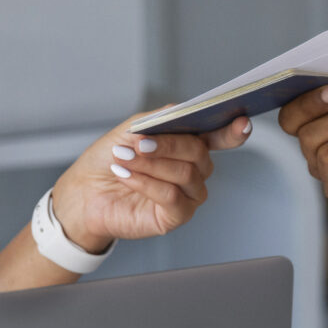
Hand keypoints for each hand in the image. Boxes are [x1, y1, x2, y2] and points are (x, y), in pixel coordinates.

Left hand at [51, 114, 251, 249]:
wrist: (86, 192)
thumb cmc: (111, 159)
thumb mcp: (134, 128)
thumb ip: (163, 118)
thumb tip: (184, 111)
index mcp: (190, 145)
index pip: (220, 137)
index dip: (233, 131)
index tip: (242, 123)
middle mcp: (195, 170)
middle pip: (199, 152)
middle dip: (168, 145)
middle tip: (138, 143)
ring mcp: (189, 194)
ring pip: (186, 173)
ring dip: (152, 164)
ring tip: (124, 159)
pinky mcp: (177, 216)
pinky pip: (172, 196)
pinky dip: (146, 183)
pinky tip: (127, 176)